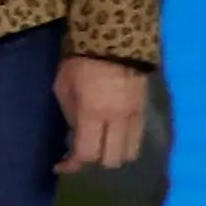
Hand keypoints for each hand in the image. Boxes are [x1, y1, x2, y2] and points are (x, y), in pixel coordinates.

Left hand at [58, 55, 152, 174]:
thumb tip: (76, 134)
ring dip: (113, 154)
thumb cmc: (80, 63)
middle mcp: (118, 120)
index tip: (60, 165)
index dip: (73, 165)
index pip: (88, 154)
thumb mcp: (63, 88)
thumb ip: (70, 115)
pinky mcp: (145, 110)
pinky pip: (138, 137)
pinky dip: (125, 142)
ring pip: (131, 152)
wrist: (116, 40)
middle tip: (81, 152)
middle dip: (95, 161)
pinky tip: (112, 134)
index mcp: (93, 114)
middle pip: (113, 160)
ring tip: (99, 145)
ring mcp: (135, 116)